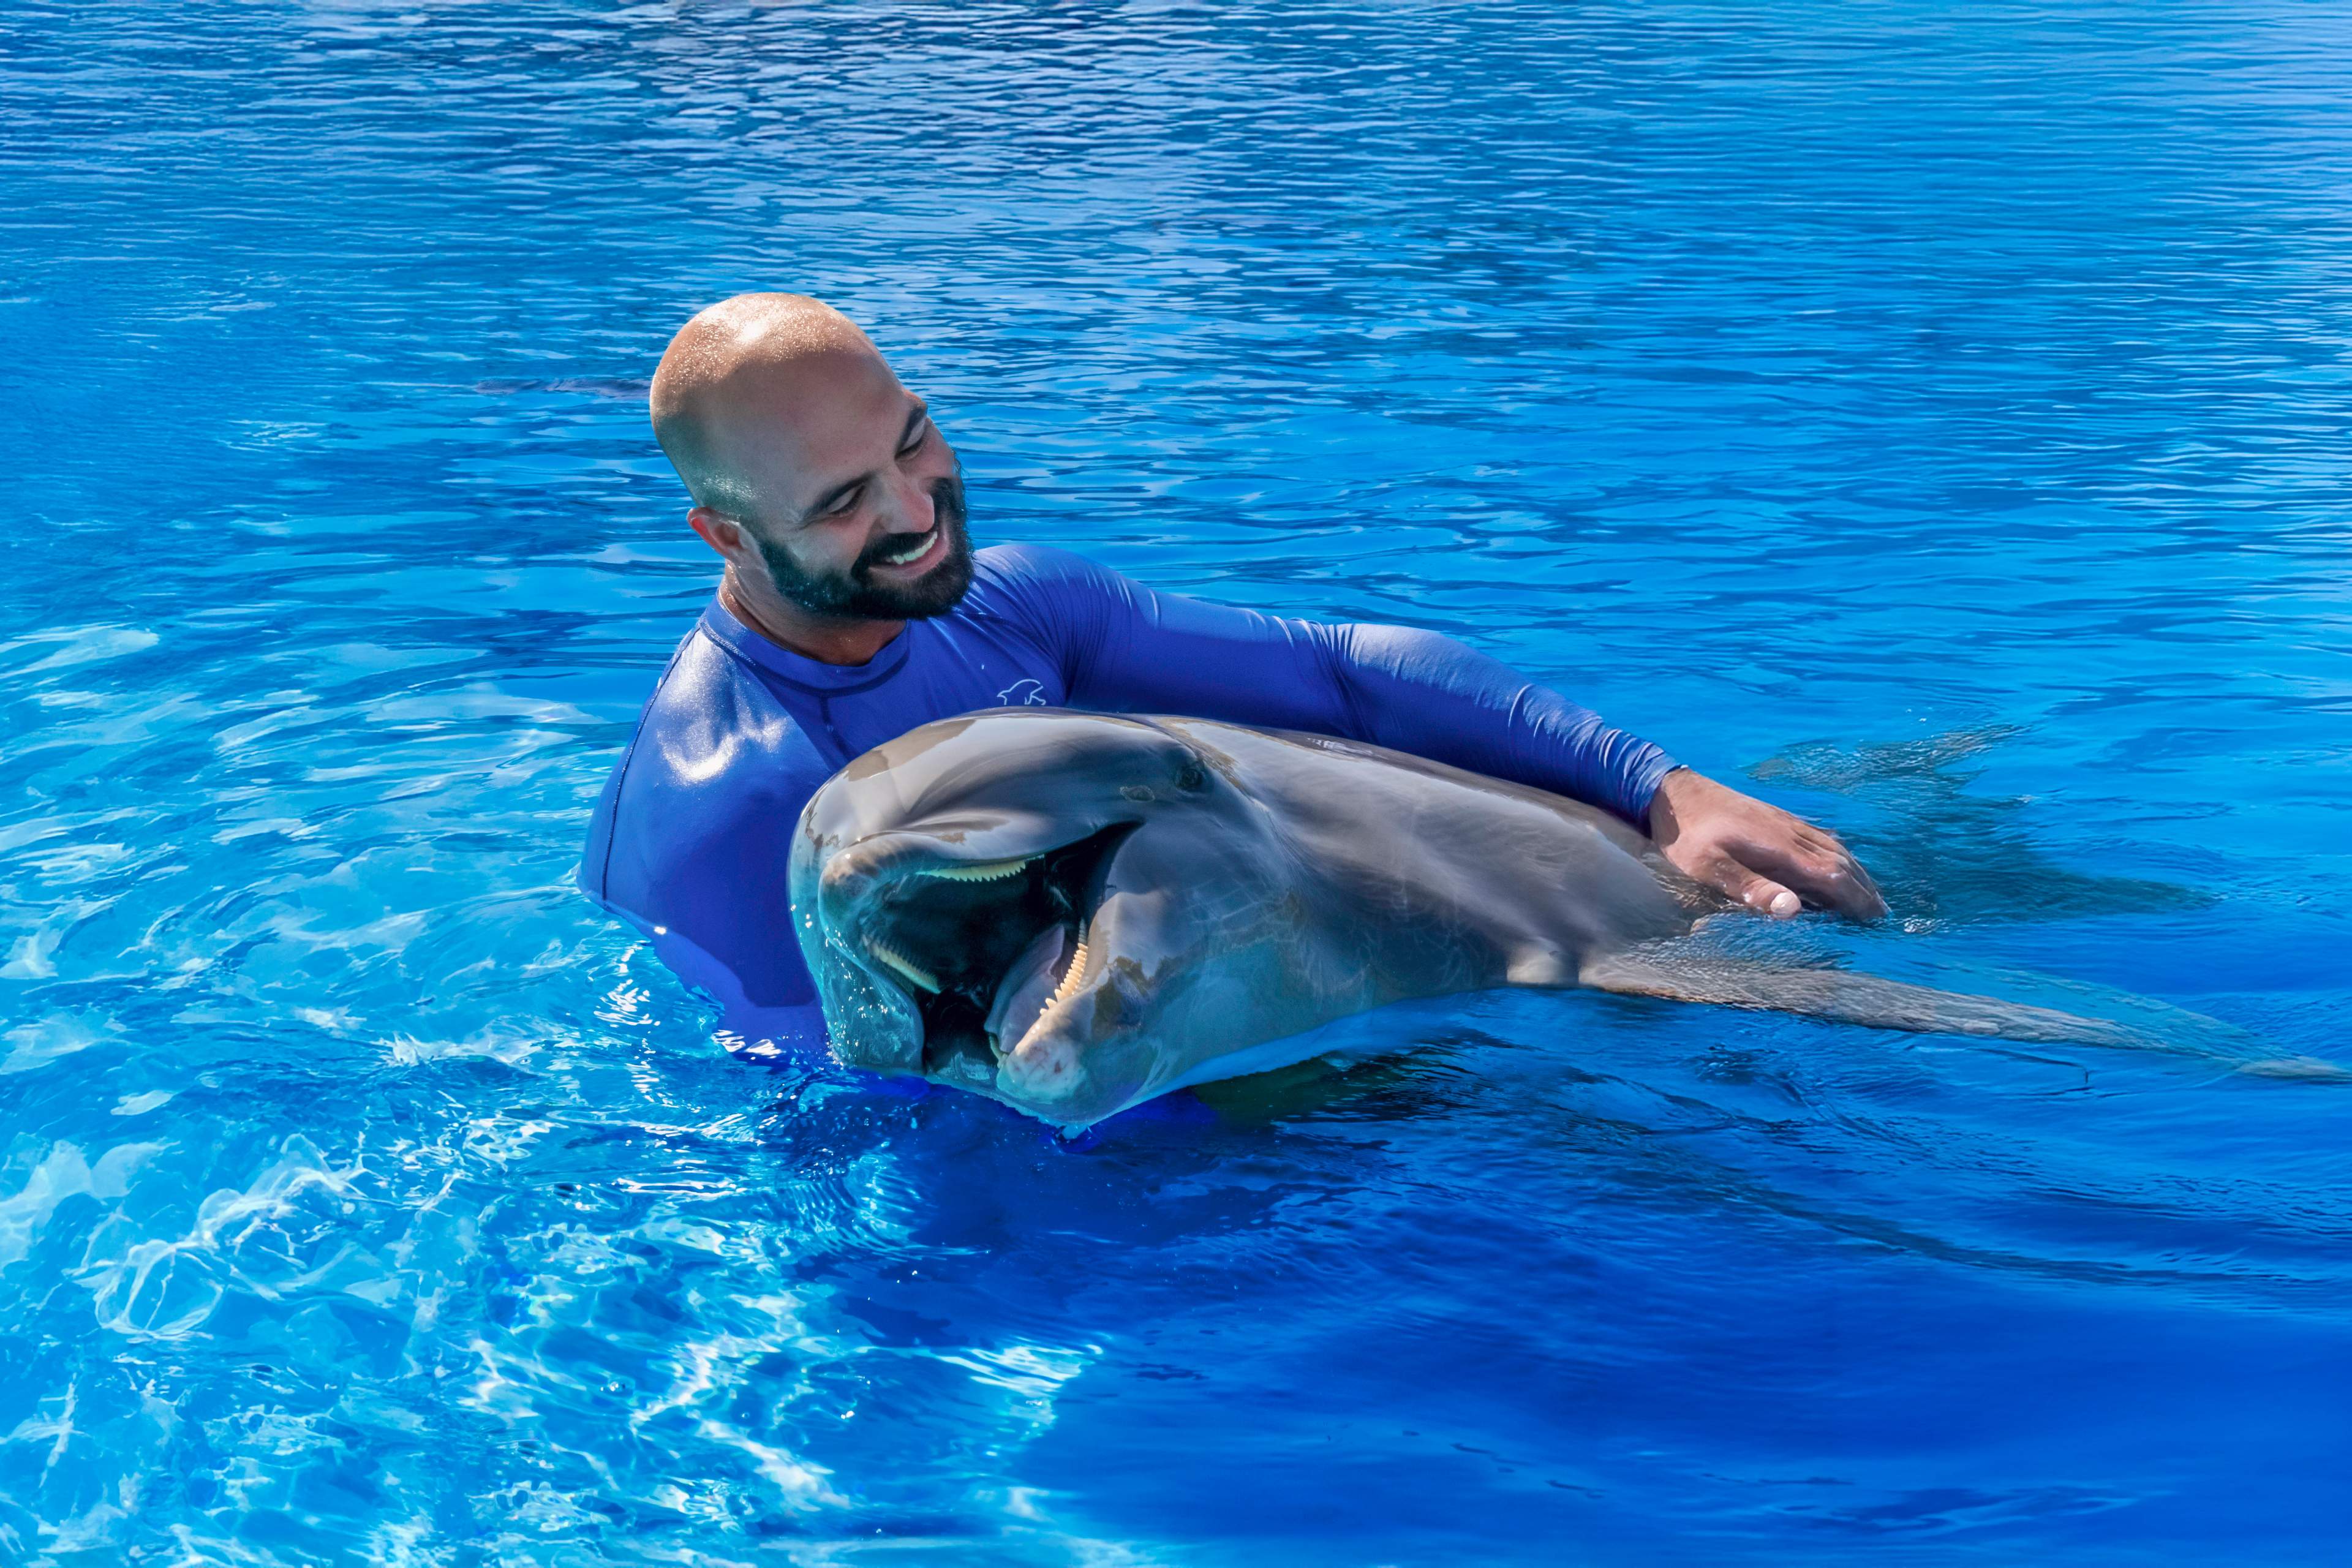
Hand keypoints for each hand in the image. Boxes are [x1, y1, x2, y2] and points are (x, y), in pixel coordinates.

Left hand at [1645, 768, 1885, 920]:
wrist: (1673, 792)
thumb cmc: (1687, 836)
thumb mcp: (1710, 867)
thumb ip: (1751, 887)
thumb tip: (1793, 910)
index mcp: (1781, 846)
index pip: (1832, 875)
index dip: (1855, 898)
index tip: (1874, 921)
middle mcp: (1791, 832)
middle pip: (1840, 861)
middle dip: (1863, 889)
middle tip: (1882, 916)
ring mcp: (1786, 822)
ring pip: (1833, 848)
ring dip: (1856, 872)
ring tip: (1870, 894)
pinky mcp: (1777, 818)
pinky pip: (1820, 838)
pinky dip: (1839, 855)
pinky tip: (1839, 863)